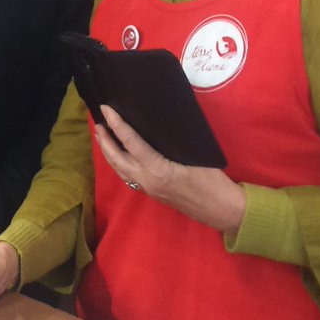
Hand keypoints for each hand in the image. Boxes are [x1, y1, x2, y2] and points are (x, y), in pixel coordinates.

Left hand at [95, 104, 245, 231]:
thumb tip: (157, 124)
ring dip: (108, 152)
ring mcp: (147, 188)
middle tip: (97, 122)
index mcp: (157, 169)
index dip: (116, 124)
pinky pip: (127, 176)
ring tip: (102, 136)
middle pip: (116, 158)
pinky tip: (119, 156)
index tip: (106, 109)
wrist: (222, 210)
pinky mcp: (152, 193)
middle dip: (104, 140)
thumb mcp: (193, 155)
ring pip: (119, 169)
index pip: (130, 142)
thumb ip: (172, 142)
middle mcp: (147, 180)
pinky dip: (118, 163)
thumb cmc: (213, 181)